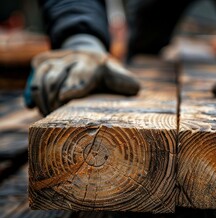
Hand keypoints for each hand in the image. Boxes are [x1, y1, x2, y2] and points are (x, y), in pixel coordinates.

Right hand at [24, 50, 139, 115]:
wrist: (91, 56)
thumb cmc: (109, 76)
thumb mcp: (122, 78)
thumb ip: (128, 84)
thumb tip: (135, 89)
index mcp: (95, 64)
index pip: (82, 74)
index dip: (74, 86)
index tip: (65, 98)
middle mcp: (73, 59)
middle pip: (57, 76)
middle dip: (53, 97)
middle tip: (54, 115)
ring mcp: (58, 60)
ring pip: (42, 75)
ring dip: (42, 97)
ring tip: (47, 114)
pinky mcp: (44, 62)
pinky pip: (34, 76)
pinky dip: (32, 92)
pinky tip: (34, 106)